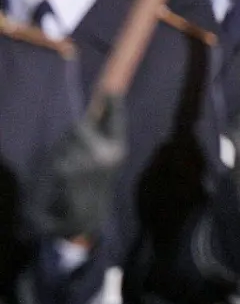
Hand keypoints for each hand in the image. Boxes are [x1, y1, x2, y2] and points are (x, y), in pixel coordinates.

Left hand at [31, 93, 126, 238]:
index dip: (114, 105)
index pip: (116, 121)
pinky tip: (65, 175)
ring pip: (66, 141)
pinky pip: (58, 155)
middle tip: (74, 148)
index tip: (111, 89)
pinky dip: (59, 162)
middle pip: (81, 126)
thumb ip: (104, 140)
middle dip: (74, 134)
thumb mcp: (108, 161)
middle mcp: (105, 153)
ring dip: (64, 149)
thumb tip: (95, 116)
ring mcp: (85, 161)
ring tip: (72, 166)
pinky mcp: (67, 169)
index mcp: (118, 149)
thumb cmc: (97, 184)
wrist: (87, 215)